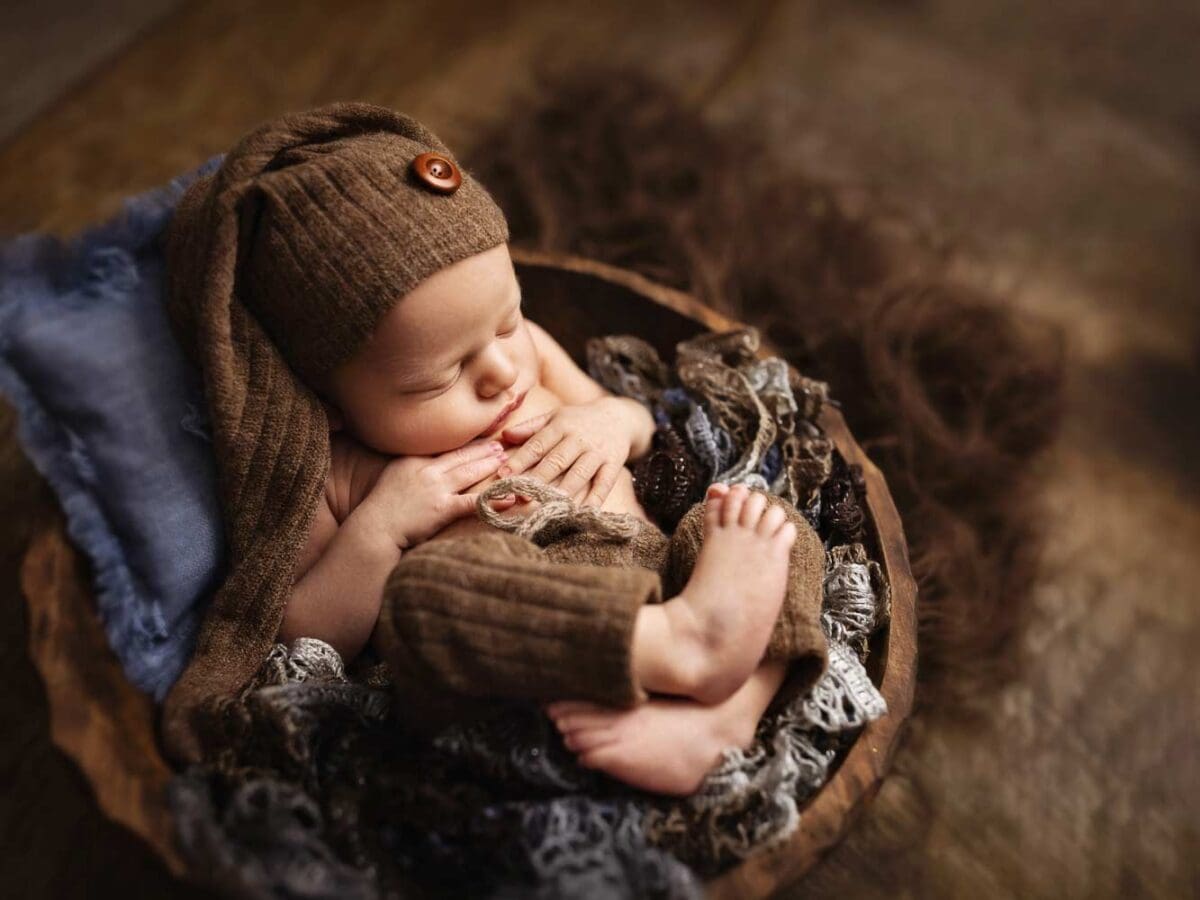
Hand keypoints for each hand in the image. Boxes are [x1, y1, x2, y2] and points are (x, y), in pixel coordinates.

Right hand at [355, 439, 507, 548]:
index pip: (446, 449)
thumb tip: (426, 468)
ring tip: (505, 460)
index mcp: (414, 460)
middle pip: (461, 456)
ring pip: (470, 472)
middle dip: (483, 451)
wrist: (374, 527)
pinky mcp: (442, 508)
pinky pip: (473, 502)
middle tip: (499, 446)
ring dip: (489, 465)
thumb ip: (411, 469)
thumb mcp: (393, 477)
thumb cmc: (380, 508)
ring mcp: (436, 488)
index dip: (466, 444)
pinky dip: (493, 499)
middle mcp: (427, 470)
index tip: (481, 440)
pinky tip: (510, 497)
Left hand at [497, 397, 644, 506]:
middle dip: (538, 479)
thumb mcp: (555, 417)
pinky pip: (604, 484)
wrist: (619, 417)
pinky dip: (595, 500)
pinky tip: (583, 513)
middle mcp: (579, 438)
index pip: (537, 445)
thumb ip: (530, 428)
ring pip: (579, 474)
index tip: (503, 475)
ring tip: (549, 507)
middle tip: (520, 497)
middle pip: (557, 461)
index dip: (520, 460)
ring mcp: (598, 452)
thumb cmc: (578, 420)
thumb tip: (505, 435)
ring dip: (564, 491)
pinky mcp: (614, 464)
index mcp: (561, 425)